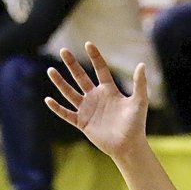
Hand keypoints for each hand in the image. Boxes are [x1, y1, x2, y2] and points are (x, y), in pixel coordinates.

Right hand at [45, 43, 149, 158]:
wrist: (128, 145)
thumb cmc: (136, 124)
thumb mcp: (139, 102)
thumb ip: (140, 84)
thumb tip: (142, 64)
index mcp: (109, 90)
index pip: (100, 69)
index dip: (95, 57)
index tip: (88, 44)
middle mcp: (96, 97)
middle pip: (81, 77)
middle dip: (72, 64)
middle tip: (63, 51)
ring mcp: (88, 109)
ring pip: (70, 93)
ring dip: (60, 82)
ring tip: (51, 71)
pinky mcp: (82, 122)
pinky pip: (66, 113)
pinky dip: (57, 108)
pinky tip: (48, 99)